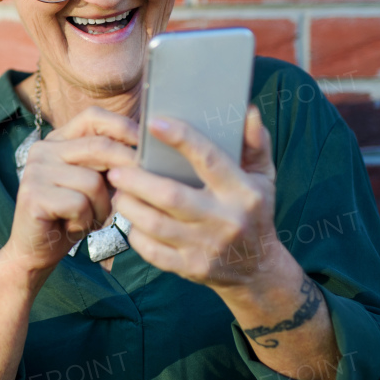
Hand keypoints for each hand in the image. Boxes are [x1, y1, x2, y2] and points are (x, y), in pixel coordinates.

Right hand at [0, 106, 139, 276]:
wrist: (35, 250)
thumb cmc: (71, 215)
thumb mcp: (94, 183)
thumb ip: (110, 163)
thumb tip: (148, 149)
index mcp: (58, 140)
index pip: (93, 117)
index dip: (123, 127)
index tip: (146, 145)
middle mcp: (43, 149)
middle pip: (98, 146)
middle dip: (126, 168)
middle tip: (137, 190)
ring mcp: (35, 170)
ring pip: (93, 181)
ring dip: (102, 207)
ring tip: (91, 218)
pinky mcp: (33, 195)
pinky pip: (79, 203)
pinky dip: (86, 220)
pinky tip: (74, 226)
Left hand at [108, 104, 282, 289]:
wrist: (258, 269)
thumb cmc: (254, 212)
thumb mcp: (263, 178)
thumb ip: (255, 143)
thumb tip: (247, 110)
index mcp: (242, 192)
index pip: (208, 160)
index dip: (181, 139)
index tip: (154, 123)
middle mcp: (225, 219)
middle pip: (171, 196)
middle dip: (138, 181)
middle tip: (116, 168)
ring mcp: (206, 247)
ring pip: (155, 224)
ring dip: (129, 206)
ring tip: (118, 191)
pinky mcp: (190, 268)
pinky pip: (152, 251)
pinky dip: (135, 234)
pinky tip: (130, 219)